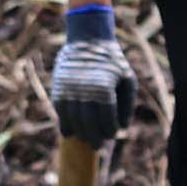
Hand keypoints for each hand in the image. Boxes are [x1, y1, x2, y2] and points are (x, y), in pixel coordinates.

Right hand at [49, 28, 134, 143]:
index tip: (112, 134)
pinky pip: (60, 110)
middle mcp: (84, 91)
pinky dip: (63, 123)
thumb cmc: (112, 61)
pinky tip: (69, 132)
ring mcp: (69, 89)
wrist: (87, 39)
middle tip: (97, 146)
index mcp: (104, 89)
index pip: (107, 119)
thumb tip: (122, 128)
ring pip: (72, 119)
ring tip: (84, 139)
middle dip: (93, 137)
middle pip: (88, 123)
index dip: (110, 130)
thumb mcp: (128, 79)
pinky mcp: (58, 86)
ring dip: (78, 133)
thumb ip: (127, 105)